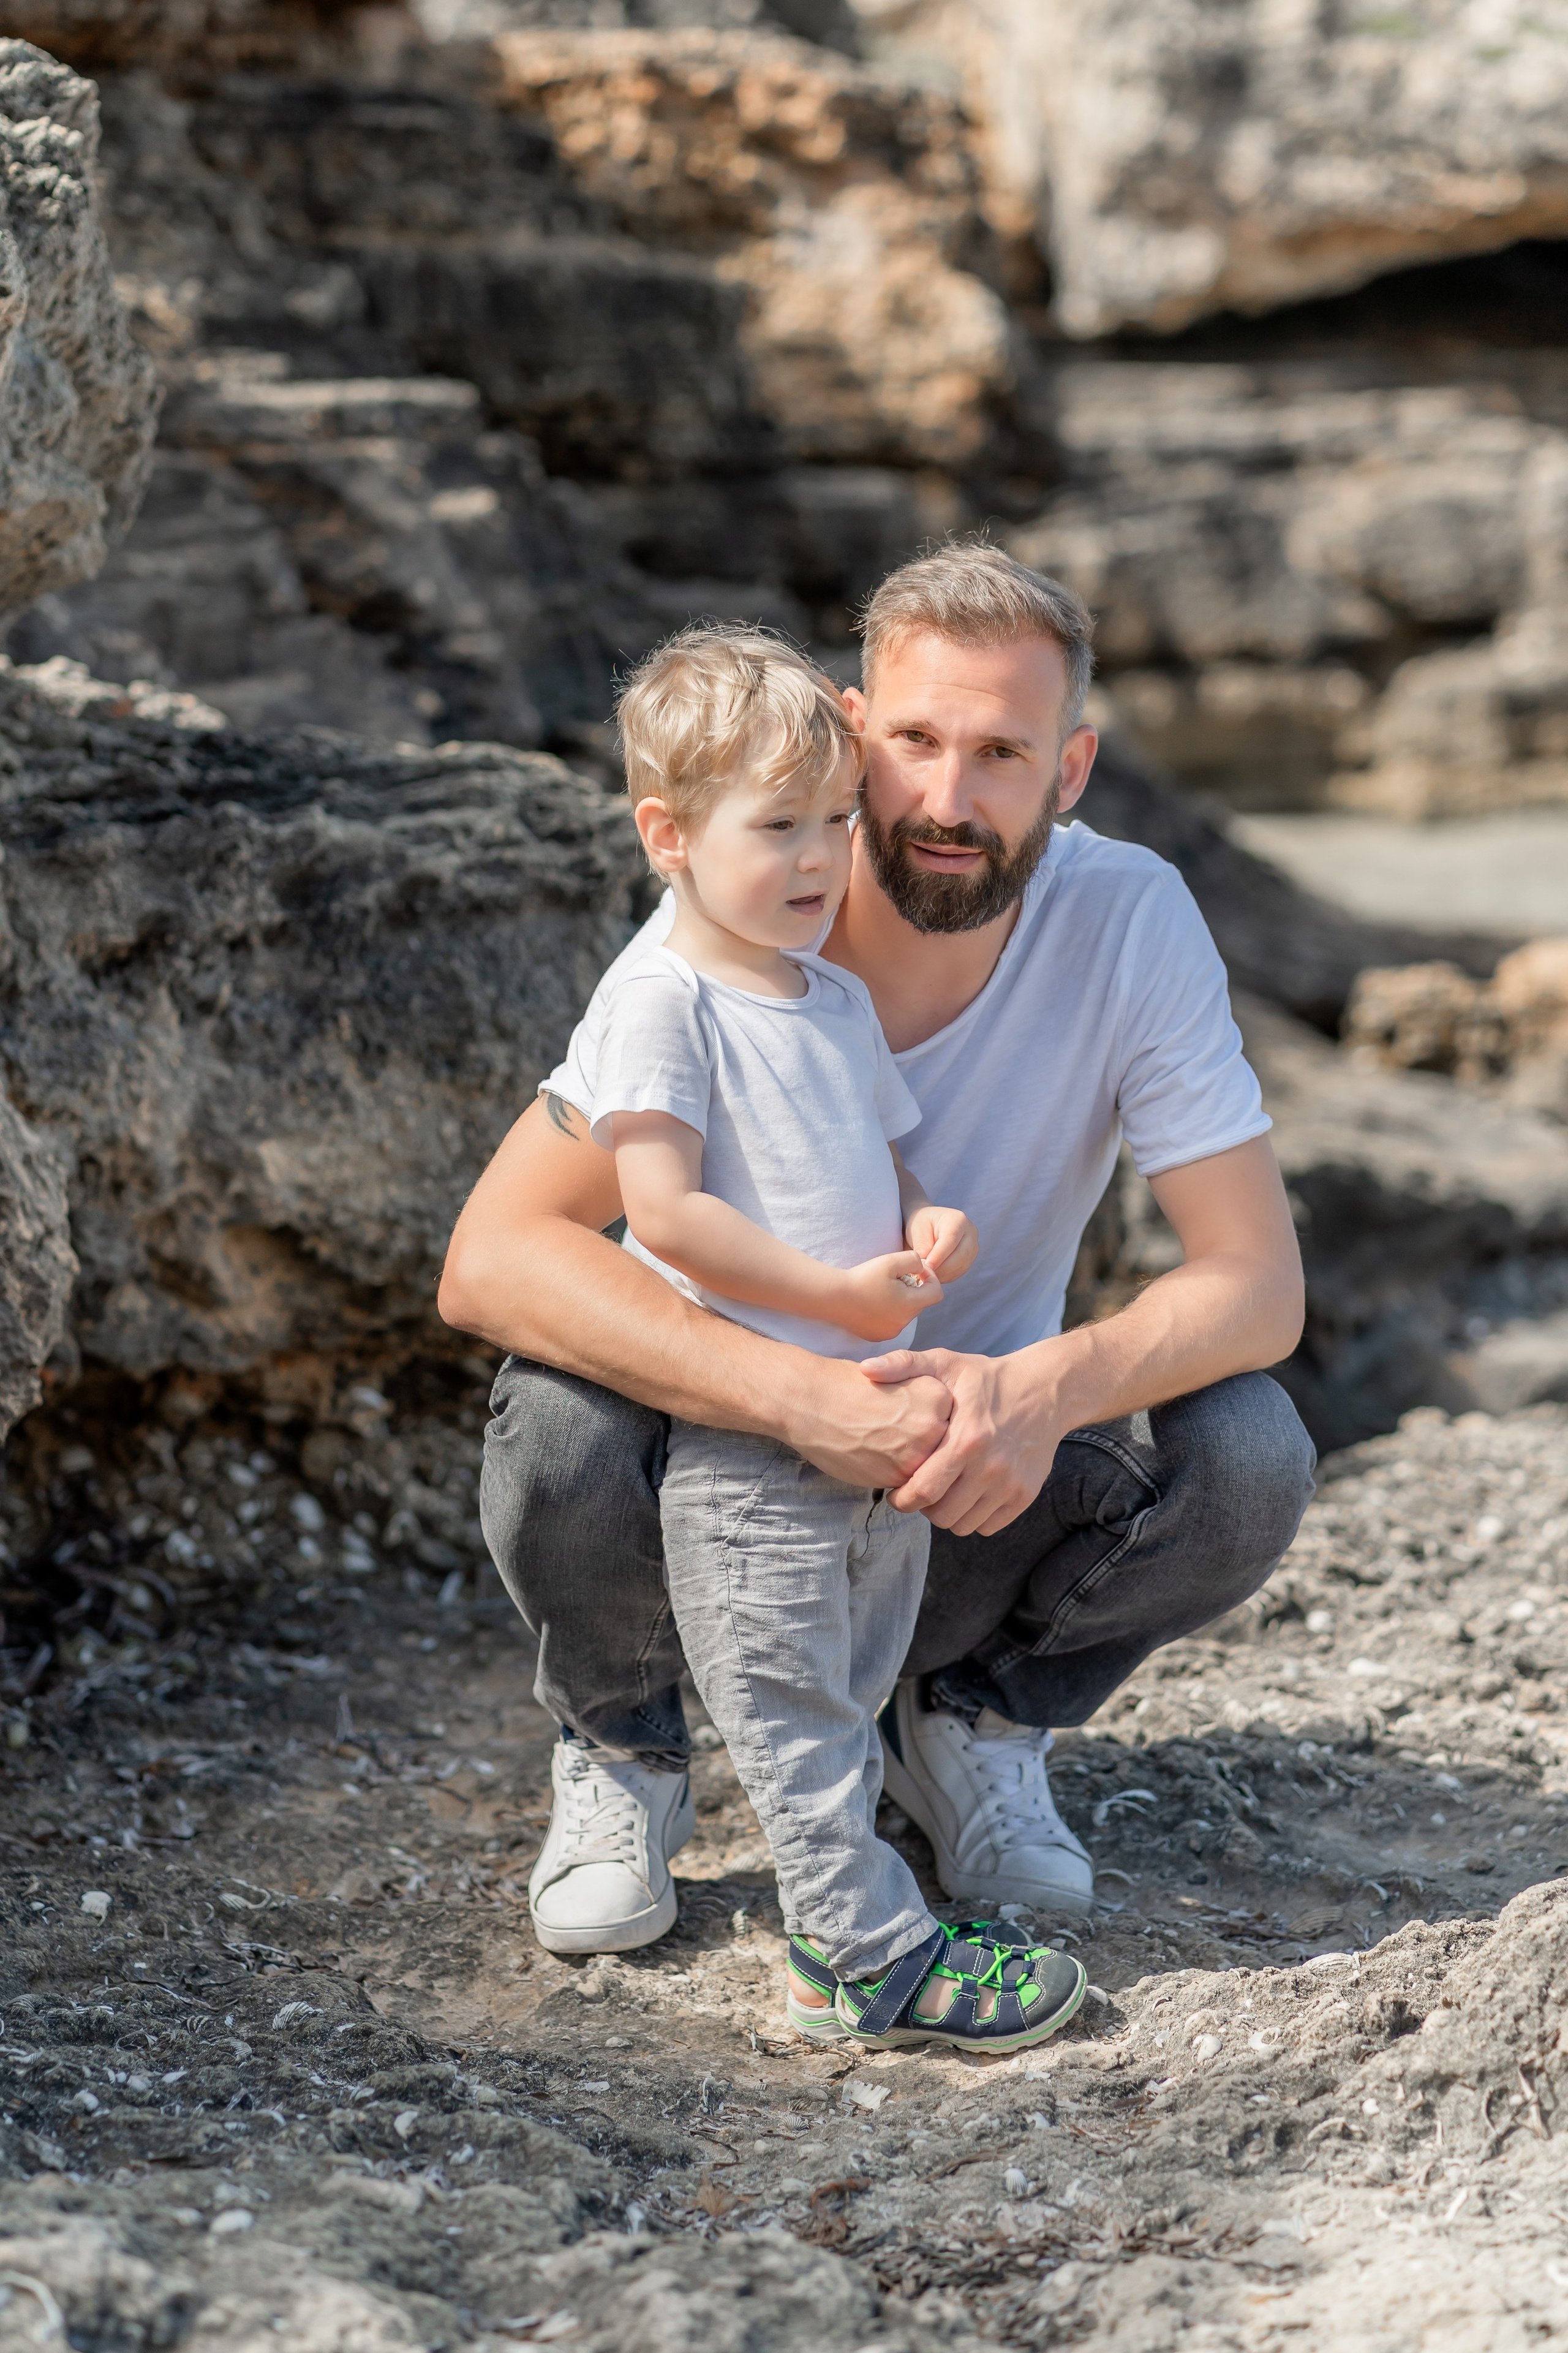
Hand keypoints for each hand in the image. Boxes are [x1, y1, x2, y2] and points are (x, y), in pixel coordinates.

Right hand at [789, 1355, 954, 1486]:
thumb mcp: (897, 1380)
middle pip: (944, 1448)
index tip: (910, 1421)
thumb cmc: (848, 1386)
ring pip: (928, 1470)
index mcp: (938, 1393)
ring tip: (883, 1448)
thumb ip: (925, 1405)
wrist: (810, 1401)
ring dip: (913, 1466)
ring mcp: (918, 1453)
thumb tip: (944, 1434)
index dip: (930, 1425)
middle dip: (925, 1449)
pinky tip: (872, 1458)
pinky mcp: (898, 1476)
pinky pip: (908, 1485)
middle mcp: (935, 1424)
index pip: (952, 1422)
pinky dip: (894, 1477)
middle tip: (896, 1438)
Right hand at [836, 1250, 944, 1342]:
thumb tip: (922, 1266)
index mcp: (910, 1305)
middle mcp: (903, 1323)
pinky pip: (891, 1323)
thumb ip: (914, 1259)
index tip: (915, 1269)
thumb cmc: (862, 1278)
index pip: (936, 1293)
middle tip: (895, 1276)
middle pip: (920, 1303)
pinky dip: (887, 1312)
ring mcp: (889, 1332)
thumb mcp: (891, 1260)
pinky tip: (872, 1302)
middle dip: (913, 1288)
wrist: (833, 1297)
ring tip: (881, 1289)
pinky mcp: (876, 1336)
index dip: (931, 1278)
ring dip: (900, 1301)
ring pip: (905, 1314)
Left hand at [858, 1342, 1064, 1535]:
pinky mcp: (1025, 1495)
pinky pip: (989, 1526)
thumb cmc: (987, 1378)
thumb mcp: (946, 1362)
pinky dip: (973, 1518)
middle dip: (921, 1508)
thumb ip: (903, 1364)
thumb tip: (865, 1369)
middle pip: (941, 1515)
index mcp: (966, 1439)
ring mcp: (1010, 1484)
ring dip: (947, 1514)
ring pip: (964, 1525)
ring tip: (941, 1493)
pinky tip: (966, 1495)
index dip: (901, 1499)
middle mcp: (991, 1468)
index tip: (895, 1491)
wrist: (1045, 1389)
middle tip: (916, 1492)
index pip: (923, 1491)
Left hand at [905, 1203, 977, 1282]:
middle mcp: (970, 1233)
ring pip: (962, 1266)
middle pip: (961, 1256)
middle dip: (942, 1268)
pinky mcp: (970, 1259)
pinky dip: (946, 1276)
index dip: (938, 1256)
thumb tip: (926, 1263)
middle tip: (926, 1273)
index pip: (951, 1241)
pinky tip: (934, 1275)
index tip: (926, 1266)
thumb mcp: (917, 1229)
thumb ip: (921, 1245)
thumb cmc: (923, 1224)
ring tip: (928, 1274)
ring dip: (944, 1274)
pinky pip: (960, 1272)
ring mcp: (973, 1247)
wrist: (930, 1225)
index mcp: (958, 1220)